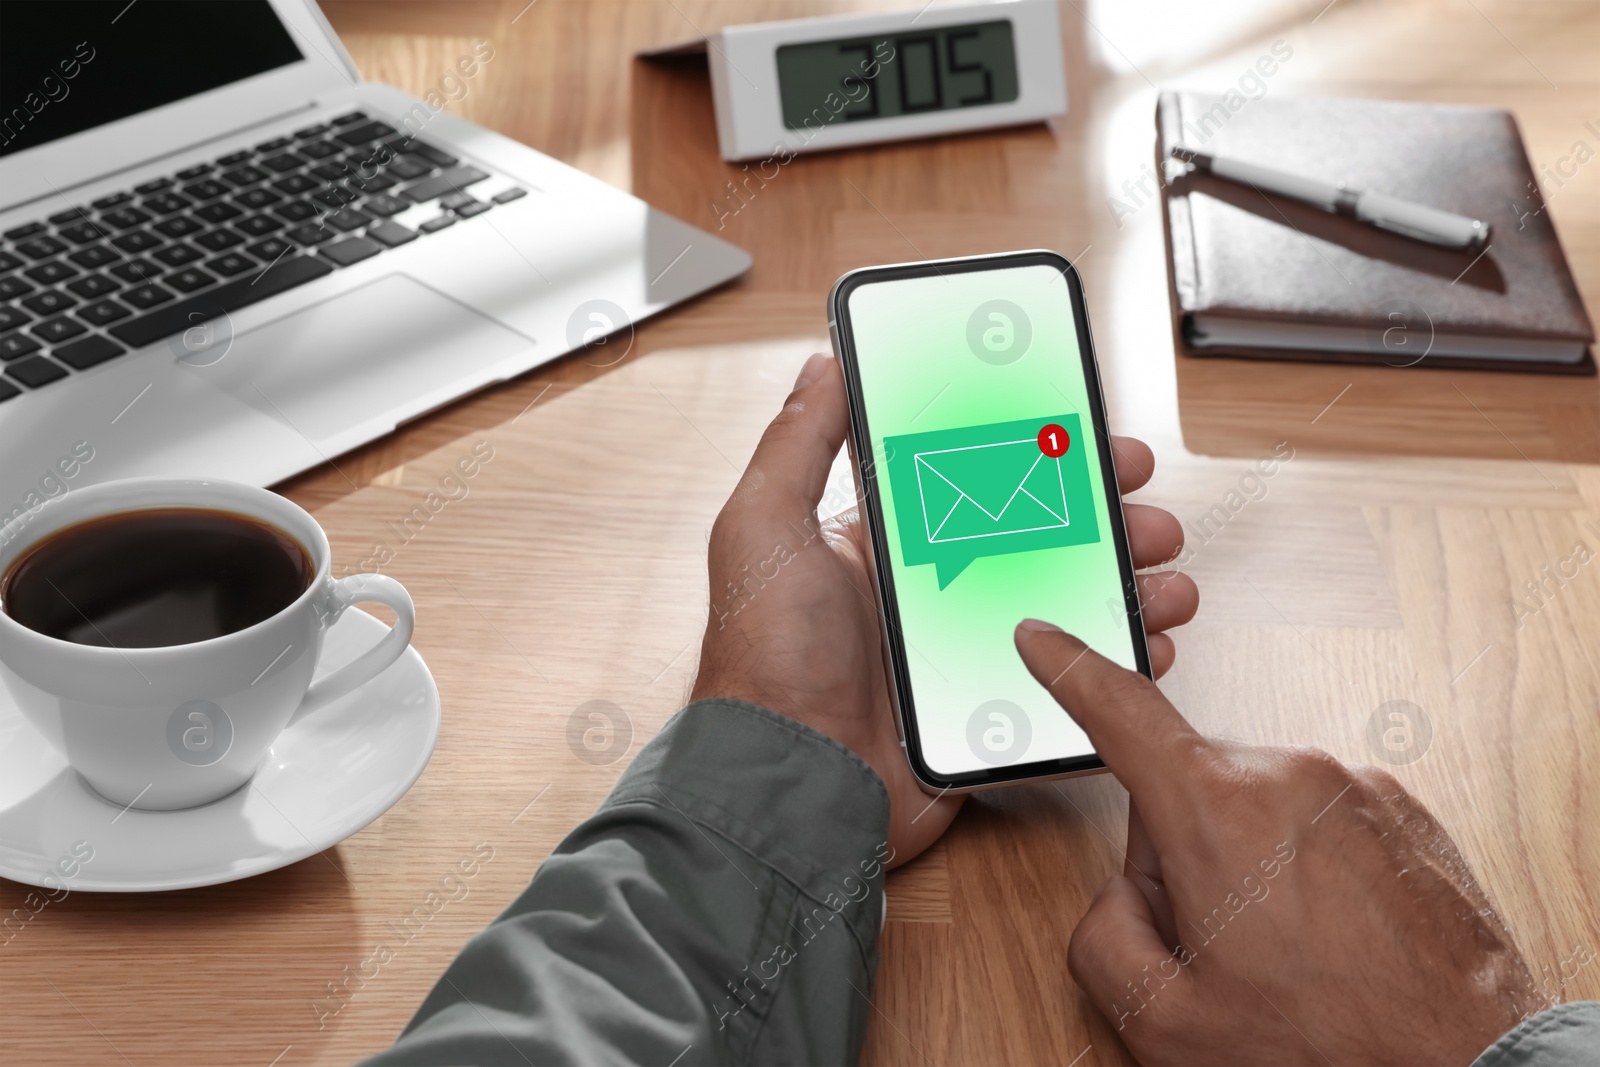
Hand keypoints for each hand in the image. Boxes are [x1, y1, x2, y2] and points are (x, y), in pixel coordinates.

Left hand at [691, 352, 1197, 866]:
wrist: (788, 781)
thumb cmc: (764, 656)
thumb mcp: (764, 527)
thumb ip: (797, 443)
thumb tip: (824, 363)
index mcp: (886, 545)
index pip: (978, 479)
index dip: (1036, 454)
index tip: (1086, 433)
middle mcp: (932, 593)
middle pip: (1041, 537)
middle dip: (1103, 515)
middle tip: (1145, 503)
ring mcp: (967, 654)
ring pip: (1070, 604)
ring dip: (1127, 582)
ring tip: (1166, 575)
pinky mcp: (991, 712)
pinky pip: (1071, 681)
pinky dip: (1118, 660)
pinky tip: (1150, 644)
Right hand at [1014, 623, 1540, 1064]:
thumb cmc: (1334, 1047)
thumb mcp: (1166, 1021)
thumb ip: (1101, 938)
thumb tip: (1121, 897)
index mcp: (1216, 810)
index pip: (1120, 712)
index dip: (1069, 668)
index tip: (1042, 636)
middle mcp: (1287, 775)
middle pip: (1186, 786)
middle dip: (1181, 854)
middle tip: (1220, 942)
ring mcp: (1351, 787)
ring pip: (1254, 805)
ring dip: (1249, 864)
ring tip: (1293, 952)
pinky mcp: (1398, 809)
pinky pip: (1316, 818)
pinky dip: (1307, 866)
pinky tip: (1333, 936)